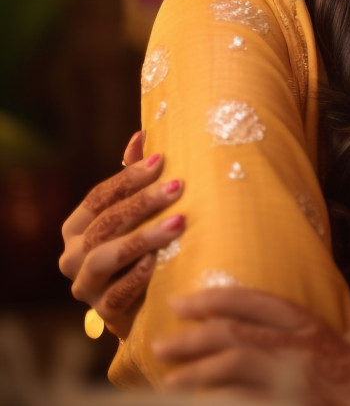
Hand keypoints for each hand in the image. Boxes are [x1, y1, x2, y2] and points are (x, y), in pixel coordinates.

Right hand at [58, 131, 186, 336]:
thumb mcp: (139, 213)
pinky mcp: (103, 312)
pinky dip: (136, 278)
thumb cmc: (144, 248)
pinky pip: (116, 295)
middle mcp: (72, 256)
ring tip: (177, 224)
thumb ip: (135, 179)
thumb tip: (141, 135)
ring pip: (105, 258)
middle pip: (104, 223)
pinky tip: (157, 264)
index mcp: (77, 228)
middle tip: (177, 187)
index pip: (99, 197)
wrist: (149, 304)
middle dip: (142, 203)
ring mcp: (86, 286)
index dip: (129, 178)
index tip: (162, 161)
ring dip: (142, 238)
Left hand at [156, 288, 349, 404]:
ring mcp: (295, 377)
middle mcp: (301, 347)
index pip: (258, 302)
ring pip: (233, 363)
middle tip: (162, 344)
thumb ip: (348, 331)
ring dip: (197, 371)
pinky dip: (221, 400)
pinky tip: (202, 403)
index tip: (186, 302)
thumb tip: (343, 317)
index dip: (219, 298)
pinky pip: (245, 400)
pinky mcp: (291, 401)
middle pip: (234, 331)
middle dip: (194, 336)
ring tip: (170, 381)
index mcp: (315, 327)